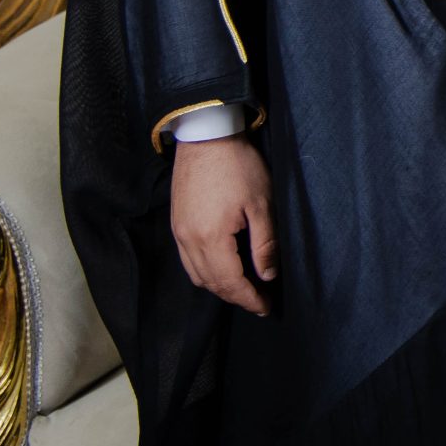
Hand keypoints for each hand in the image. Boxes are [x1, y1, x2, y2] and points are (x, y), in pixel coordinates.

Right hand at [170, 133, 276, 314]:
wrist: (206, 137)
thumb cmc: (238, 166)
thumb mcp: (262, 204)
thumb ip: (264, 243)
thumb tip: (268, 275)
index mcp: (210, 238)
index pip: (230, 282)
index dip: (249, 299)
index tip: (266, 308)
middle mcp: (188, 241)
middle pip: (211, 283)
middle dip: (235, 297)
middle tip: (259, 302)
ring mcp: (179, 233)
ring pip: (196, 274)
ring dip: (219, 287)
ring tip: (244, 289)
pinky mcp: (177, 224)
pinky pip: (188, 260)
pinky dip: (205, 272)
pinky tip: (222, 268)